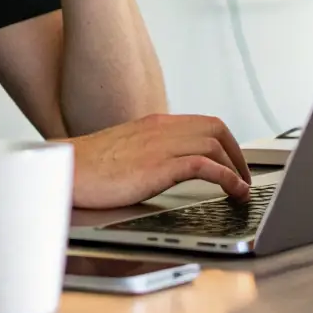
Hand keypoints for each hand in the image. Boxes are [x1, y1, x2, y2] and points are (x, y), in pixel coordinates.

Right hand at [68, 114, 251, 209]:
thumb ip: (150, 150)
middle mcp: (161, 129)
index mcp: (154, 123)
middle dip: (237, 152)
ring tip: (243, 188)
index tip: (233, 161)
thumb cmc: (91, 166)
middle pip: (215, 127)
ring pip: (214, 143)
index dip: (225, 141)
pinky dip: (227, 177)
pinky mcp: (158, 167)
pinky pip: (204, 165)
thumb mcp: (127, 149)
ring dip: (237, 167)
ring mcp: (161, 146)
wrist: (68, 170)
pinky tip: (234, 190)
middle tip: (244, 176)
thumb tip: (168, 165)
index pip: (202, 122)